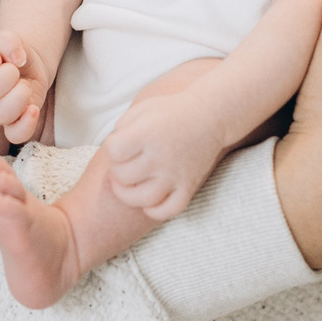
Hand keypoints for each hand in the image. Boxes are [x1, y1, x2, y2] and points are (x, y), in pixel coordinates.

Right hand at [0, 32, 48, 144]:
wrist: (29, 65)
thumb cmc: (14, 52)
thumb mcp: (10, 39)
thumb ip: (7, 40)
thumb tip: (16, 57)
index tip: (0, 55)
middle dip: (8, 76)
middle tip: (16, 70)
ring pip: (0, 115)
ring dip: (18, 97)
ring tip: (25, 86)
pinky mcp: (16, 123)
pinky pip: (16, 135)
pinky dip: (25, 124)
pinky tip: (33, 109)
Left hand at [99, 94, 227, 221]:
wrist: (210, 116)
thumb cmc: (171, 112)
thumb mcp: (142, 109)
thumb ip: (121, 127)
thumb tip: (111, 152)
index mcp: (148, 134)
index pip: (113, 151)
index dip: (112, 148)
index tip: (120, 144)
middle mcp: (161, 156)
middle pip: (123, 176)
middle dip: (117, 170)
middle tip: (124, 163)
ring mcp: (175, 175)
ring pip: (142, 199)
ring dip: (127, 195)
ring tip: (127, 185)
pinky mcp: (188, 187)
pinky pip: (168, 211)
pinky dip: (153, 211)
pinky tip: (148, 200)